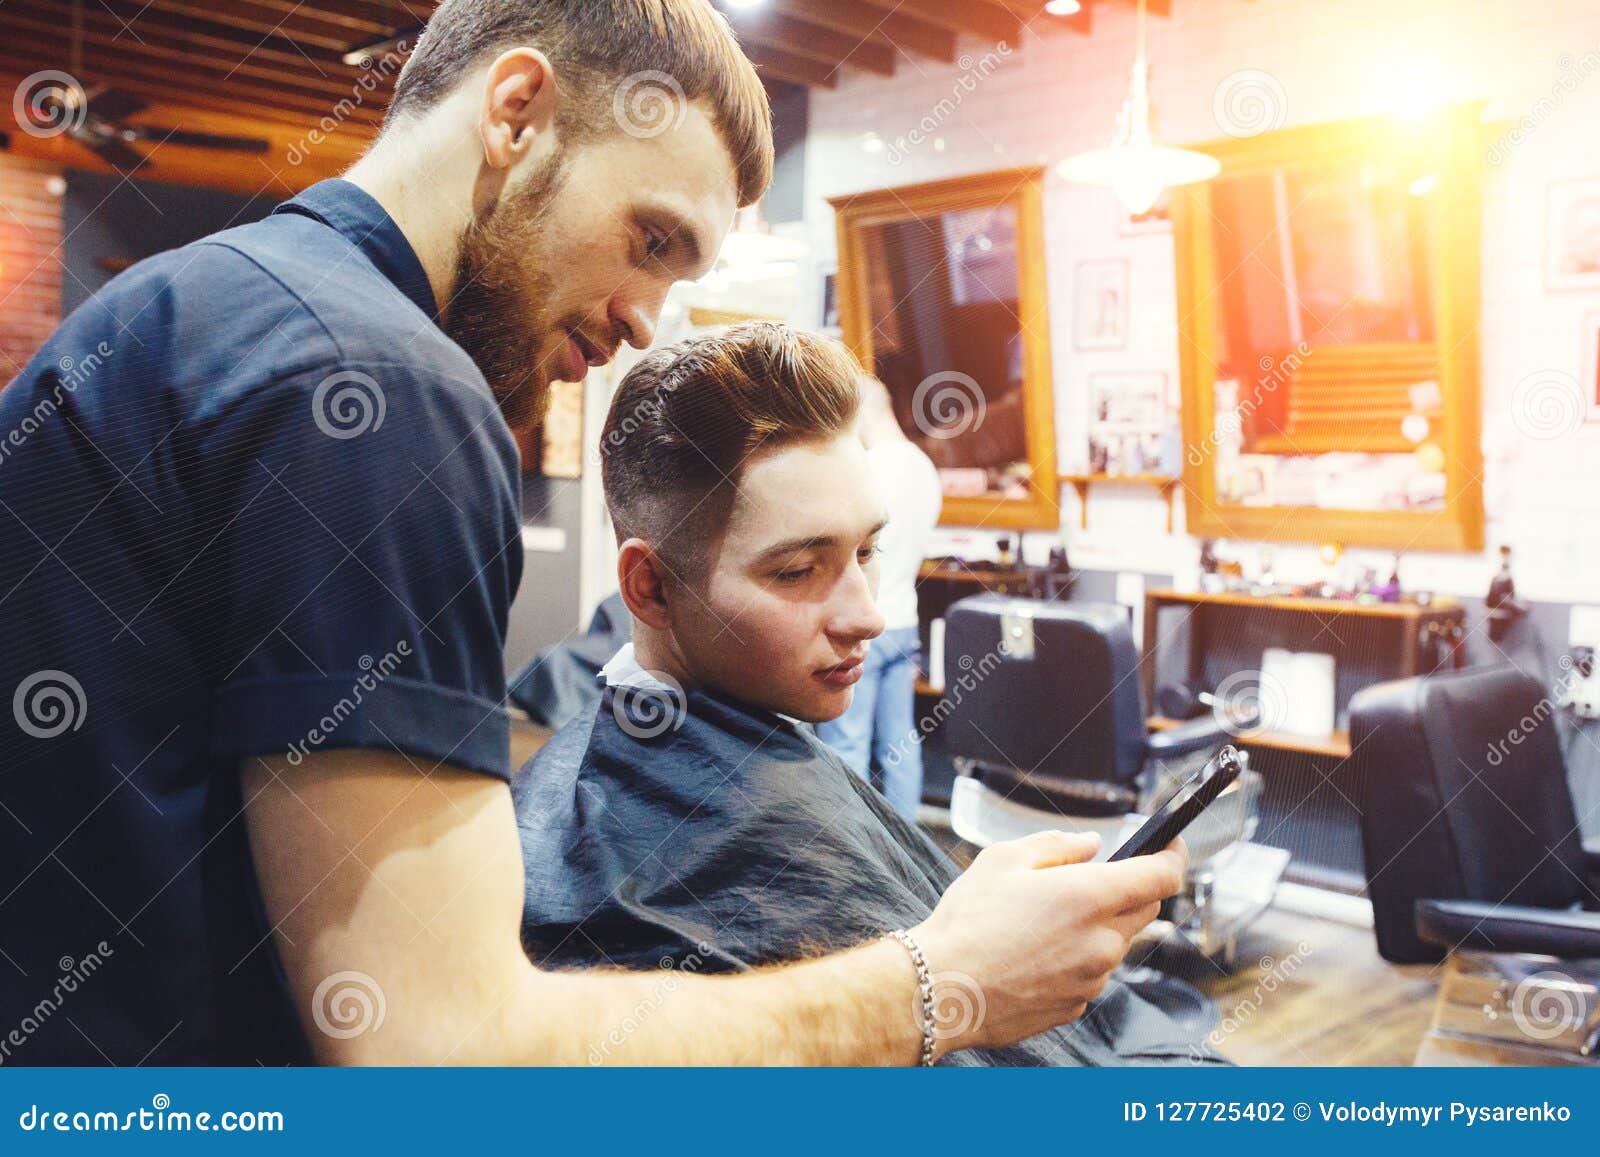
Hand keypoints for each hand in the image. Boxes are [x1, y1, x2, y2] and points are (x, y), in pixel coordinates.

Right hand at [909, 830, 1186, 1056]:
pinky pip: (1092, 973)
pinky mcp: (1077, 1005)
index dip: (1173, 855)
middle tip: (1086, 882)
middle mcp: (1102, 941)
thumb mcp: (1003, 860)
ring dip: (1097, 927)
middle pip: (1145, 909)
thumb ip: (1057, 846)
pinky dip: (1077, 959)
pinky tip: (1033, 955)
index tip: (1170, 845)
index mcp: (1089, 896)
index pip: (1161, 876)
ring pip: (1116, 943)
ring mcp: (1093, 978)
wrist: (942, 989)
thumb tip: (1091, 845)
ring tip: (1042, 924)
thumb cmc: (968, 922)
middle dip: (1129, 890)